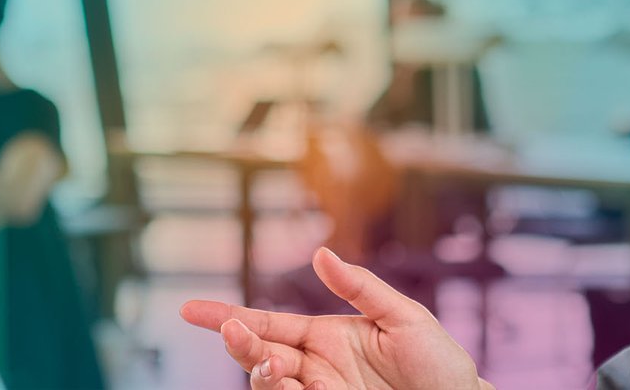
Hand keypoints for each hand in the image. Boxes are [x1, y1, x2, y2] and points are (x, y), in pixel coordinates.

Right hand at [180, 246, 493, 389]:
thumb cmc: (439, 361)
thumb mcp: (404, 316)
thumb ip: (360, 287)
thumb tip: (319, 253)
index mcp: (328, 336)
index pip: (270, 324)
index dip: (230, 316)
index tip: (190, 309)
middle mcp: (317, 367)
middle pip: (260, 354)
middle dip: (240, 344)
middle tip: (235, 331)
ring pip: (270, 385)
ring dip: (260, 373)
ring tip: (271, 364)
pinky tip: (284, 382)